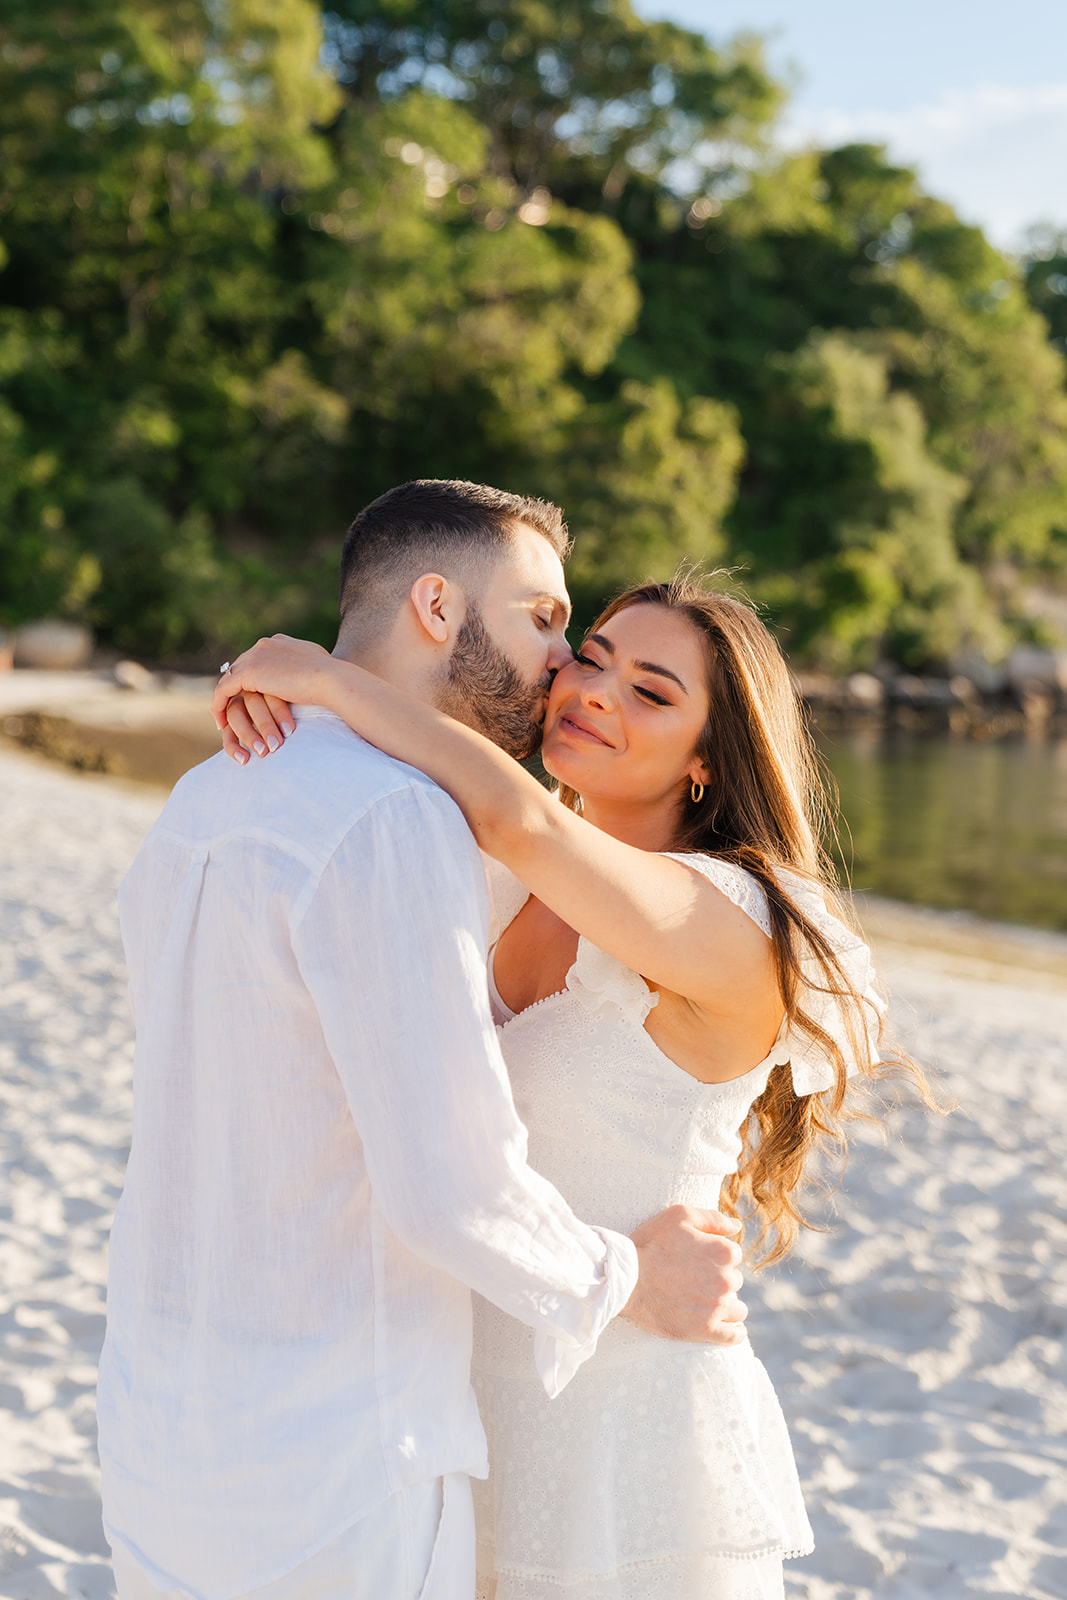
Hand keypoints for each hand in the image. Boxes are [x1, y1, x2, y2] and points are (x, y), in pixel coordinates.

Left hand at [212, 636, 333, 763]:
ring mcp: (255, 656)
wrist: (331, 679)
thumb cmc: (332, 679)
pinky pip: (223, 690)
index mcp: (279, 642)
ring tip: (224, 718)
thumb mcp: (318, 667)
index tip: (250, 694)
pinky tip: (222, 723)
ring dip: (225, 698)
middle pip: (240, 666)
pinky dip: (219, 705)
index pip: (257, 657)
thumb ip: (306, 668)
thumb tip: (310, 676)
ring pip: (229, 678)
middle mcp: (264, 645)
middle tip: (232, 707)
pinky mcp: (248, 673)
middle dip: (235, 687)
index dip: (252, 676)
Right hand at [621, 1205, 746, 1344]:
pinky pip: (734, 1337)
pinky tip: (728, 1329)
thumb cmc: (650, 1245)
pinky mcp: (706, 1330)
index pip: (733, 1255)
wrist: (626, 1280)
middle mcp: (726, 1280)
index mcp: (723, 1252)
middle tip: (695, 1281)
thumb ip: (712, 1219)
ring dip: (728, 1307)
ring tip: (708, 1305)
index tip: (699, 1260)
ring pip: (738, 1309)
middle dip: (720, 1280)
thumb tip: (736, 1226)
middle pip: (735, 1281)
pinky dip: (734, 1333)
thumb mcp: (679, 1216)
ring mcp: (717, 1307)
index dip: (715, 1256)